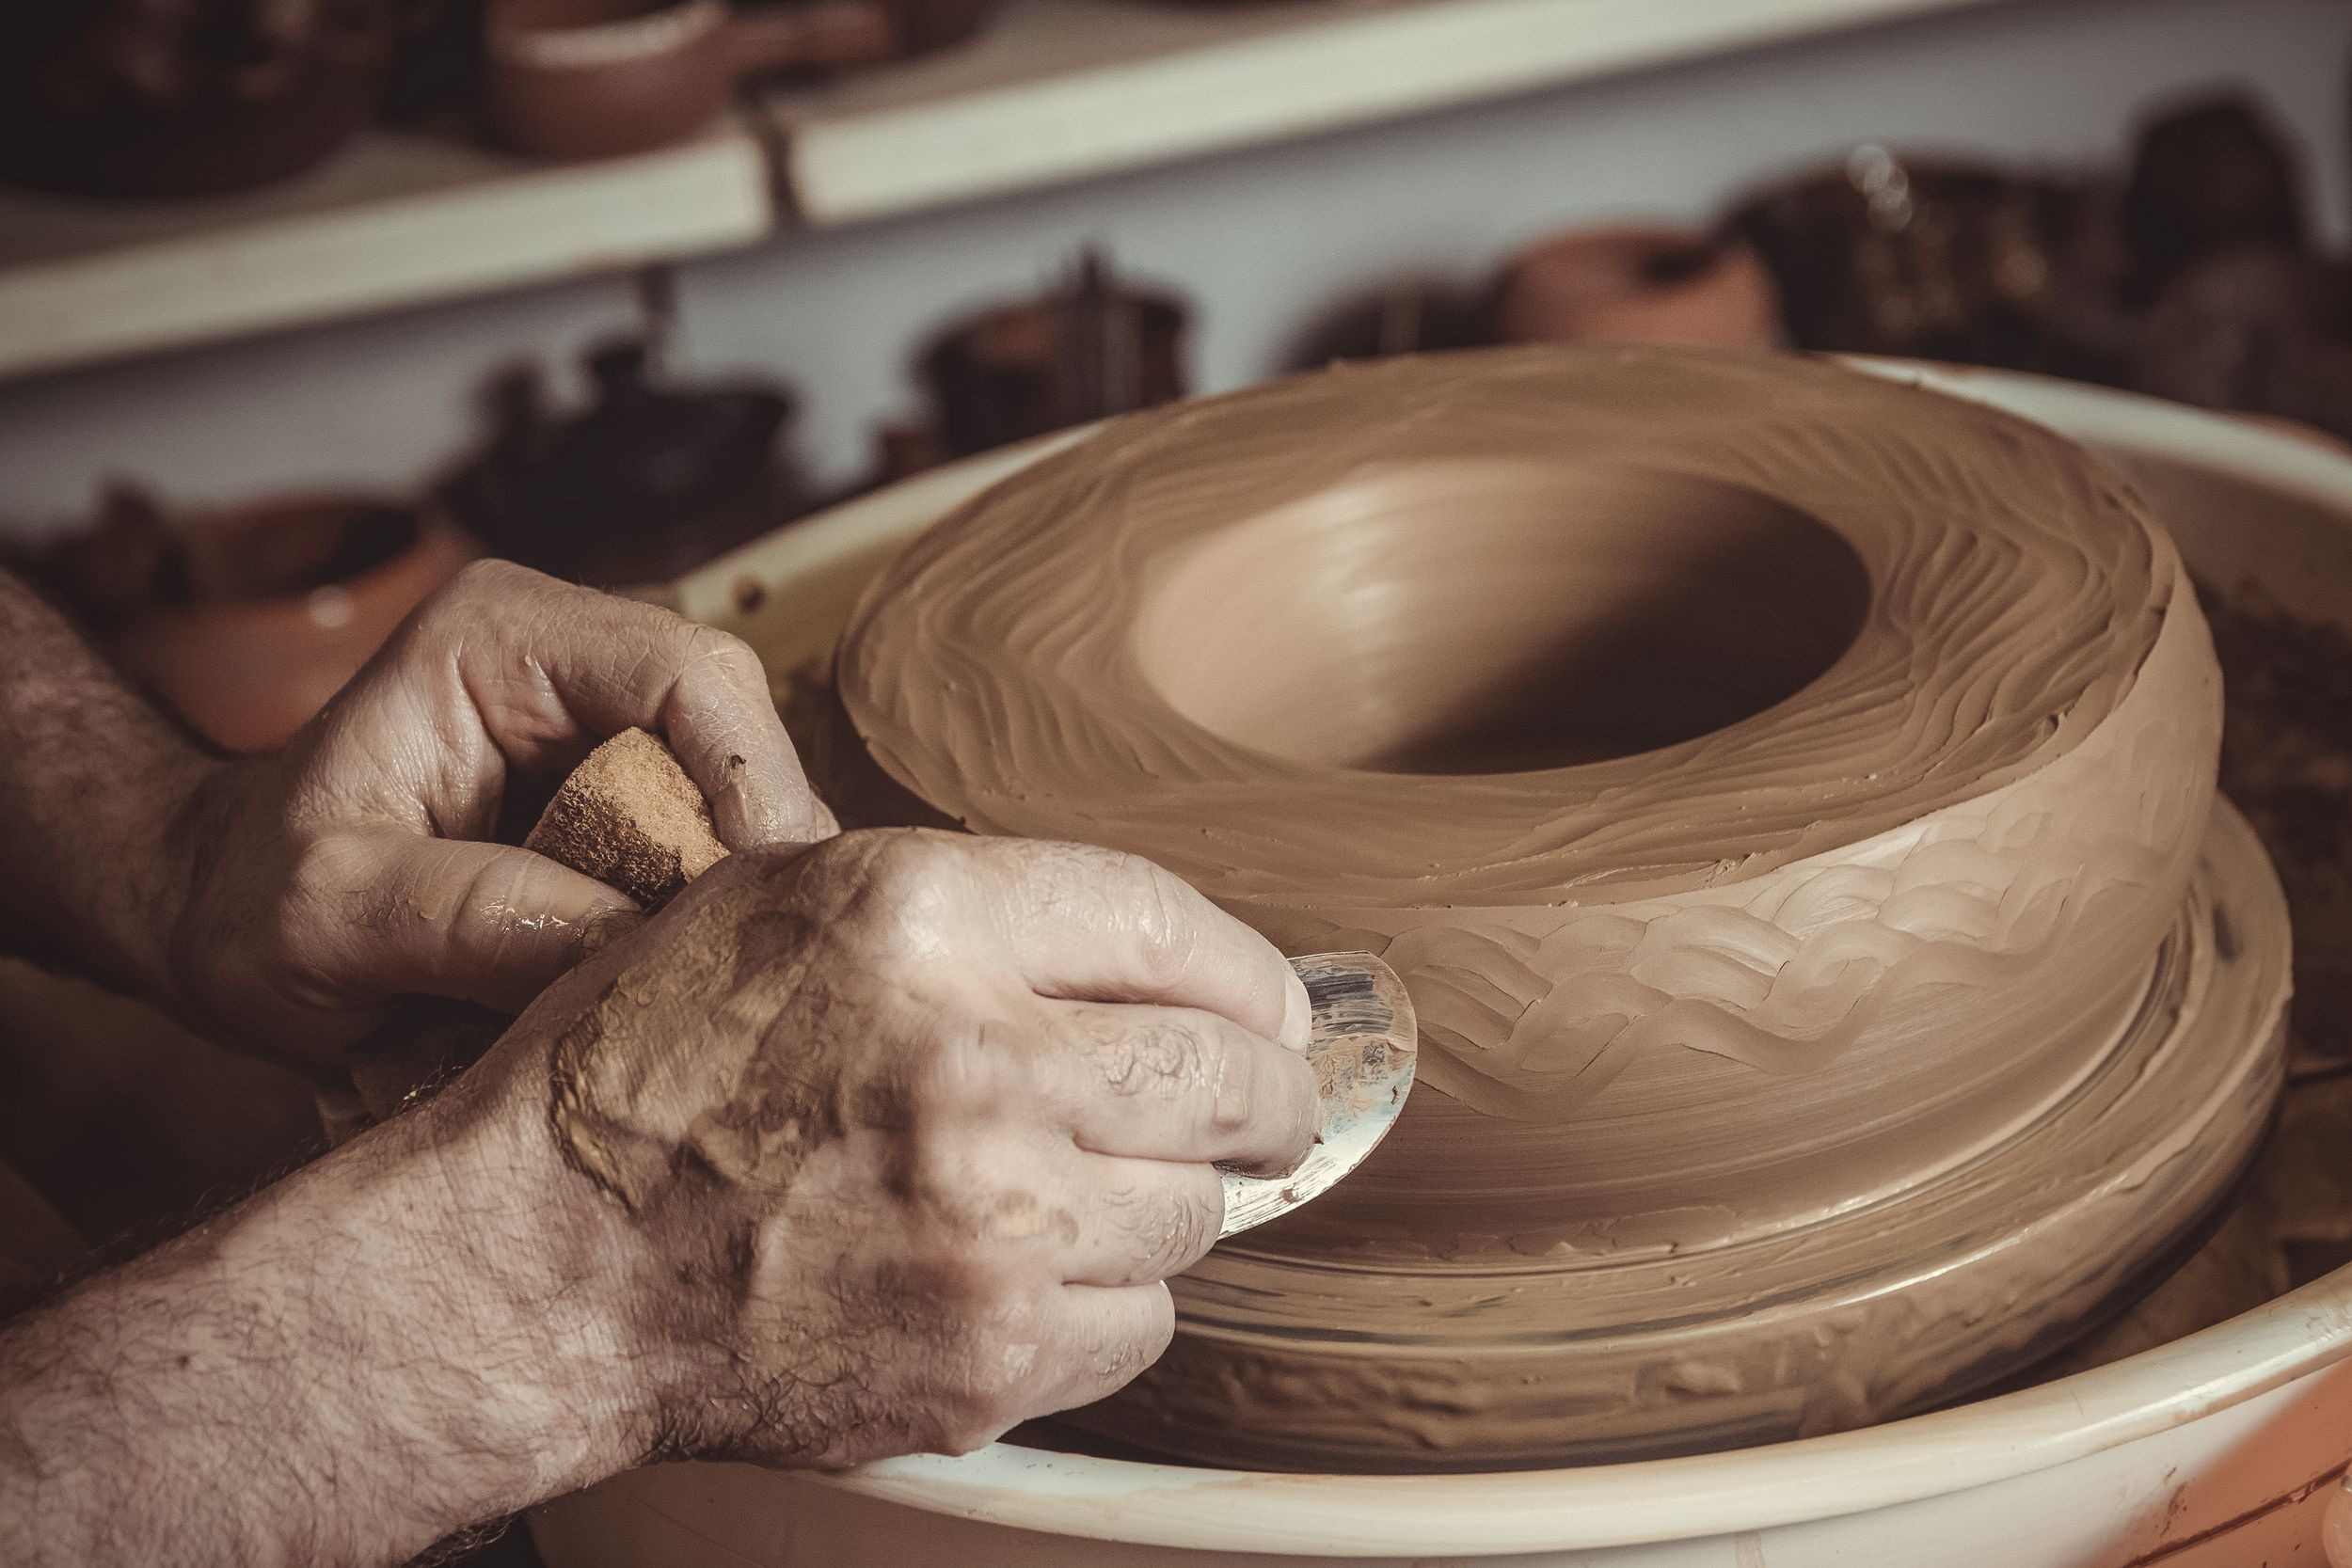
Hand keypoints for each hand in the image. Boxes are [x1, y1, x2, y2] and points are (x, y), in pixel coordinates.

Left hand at [167, 560, 833, 1066]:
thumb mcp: (324, 919)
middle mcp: (573, 655)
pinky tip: (694, 967)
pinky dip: (716, 905)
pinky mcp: (623, 789)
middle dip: (762, 844)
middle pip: (742, 728)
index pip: (688, 674)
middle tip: (763, 958)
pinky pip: (714, 836)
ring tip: (729, 974)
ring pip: (745, 786)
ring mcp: (605, 721)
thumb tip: (625, 941)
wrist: (214, 918)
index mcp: (501, 635)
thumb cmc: (248, 903)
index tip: (758, 902)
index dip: (751, 782)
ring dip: (745, 883)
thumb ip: (464, 920)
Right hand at [441, 828, 1317, 1466]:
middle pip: (1230, 1077)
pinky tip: (1023, 1273)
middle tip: (1251, 1102)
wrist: (536, 1267)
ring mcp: (990, 1227)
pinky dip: (1108, 1302)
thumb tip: (1161, 959)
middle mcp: (972, 1063)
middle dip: (1262, 1091)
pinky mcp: (987, 1360)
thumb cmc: (642, 1076)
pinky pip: (1143, 1326)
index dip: (1246, 971)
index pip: (1170, 925)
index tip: (1268, 1004)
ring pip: (1199, 1212)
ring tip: (1073, 1188)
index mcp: (920, 918)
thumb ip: (974, 909)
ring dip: (1161, 1197)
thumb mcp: (781, 902)